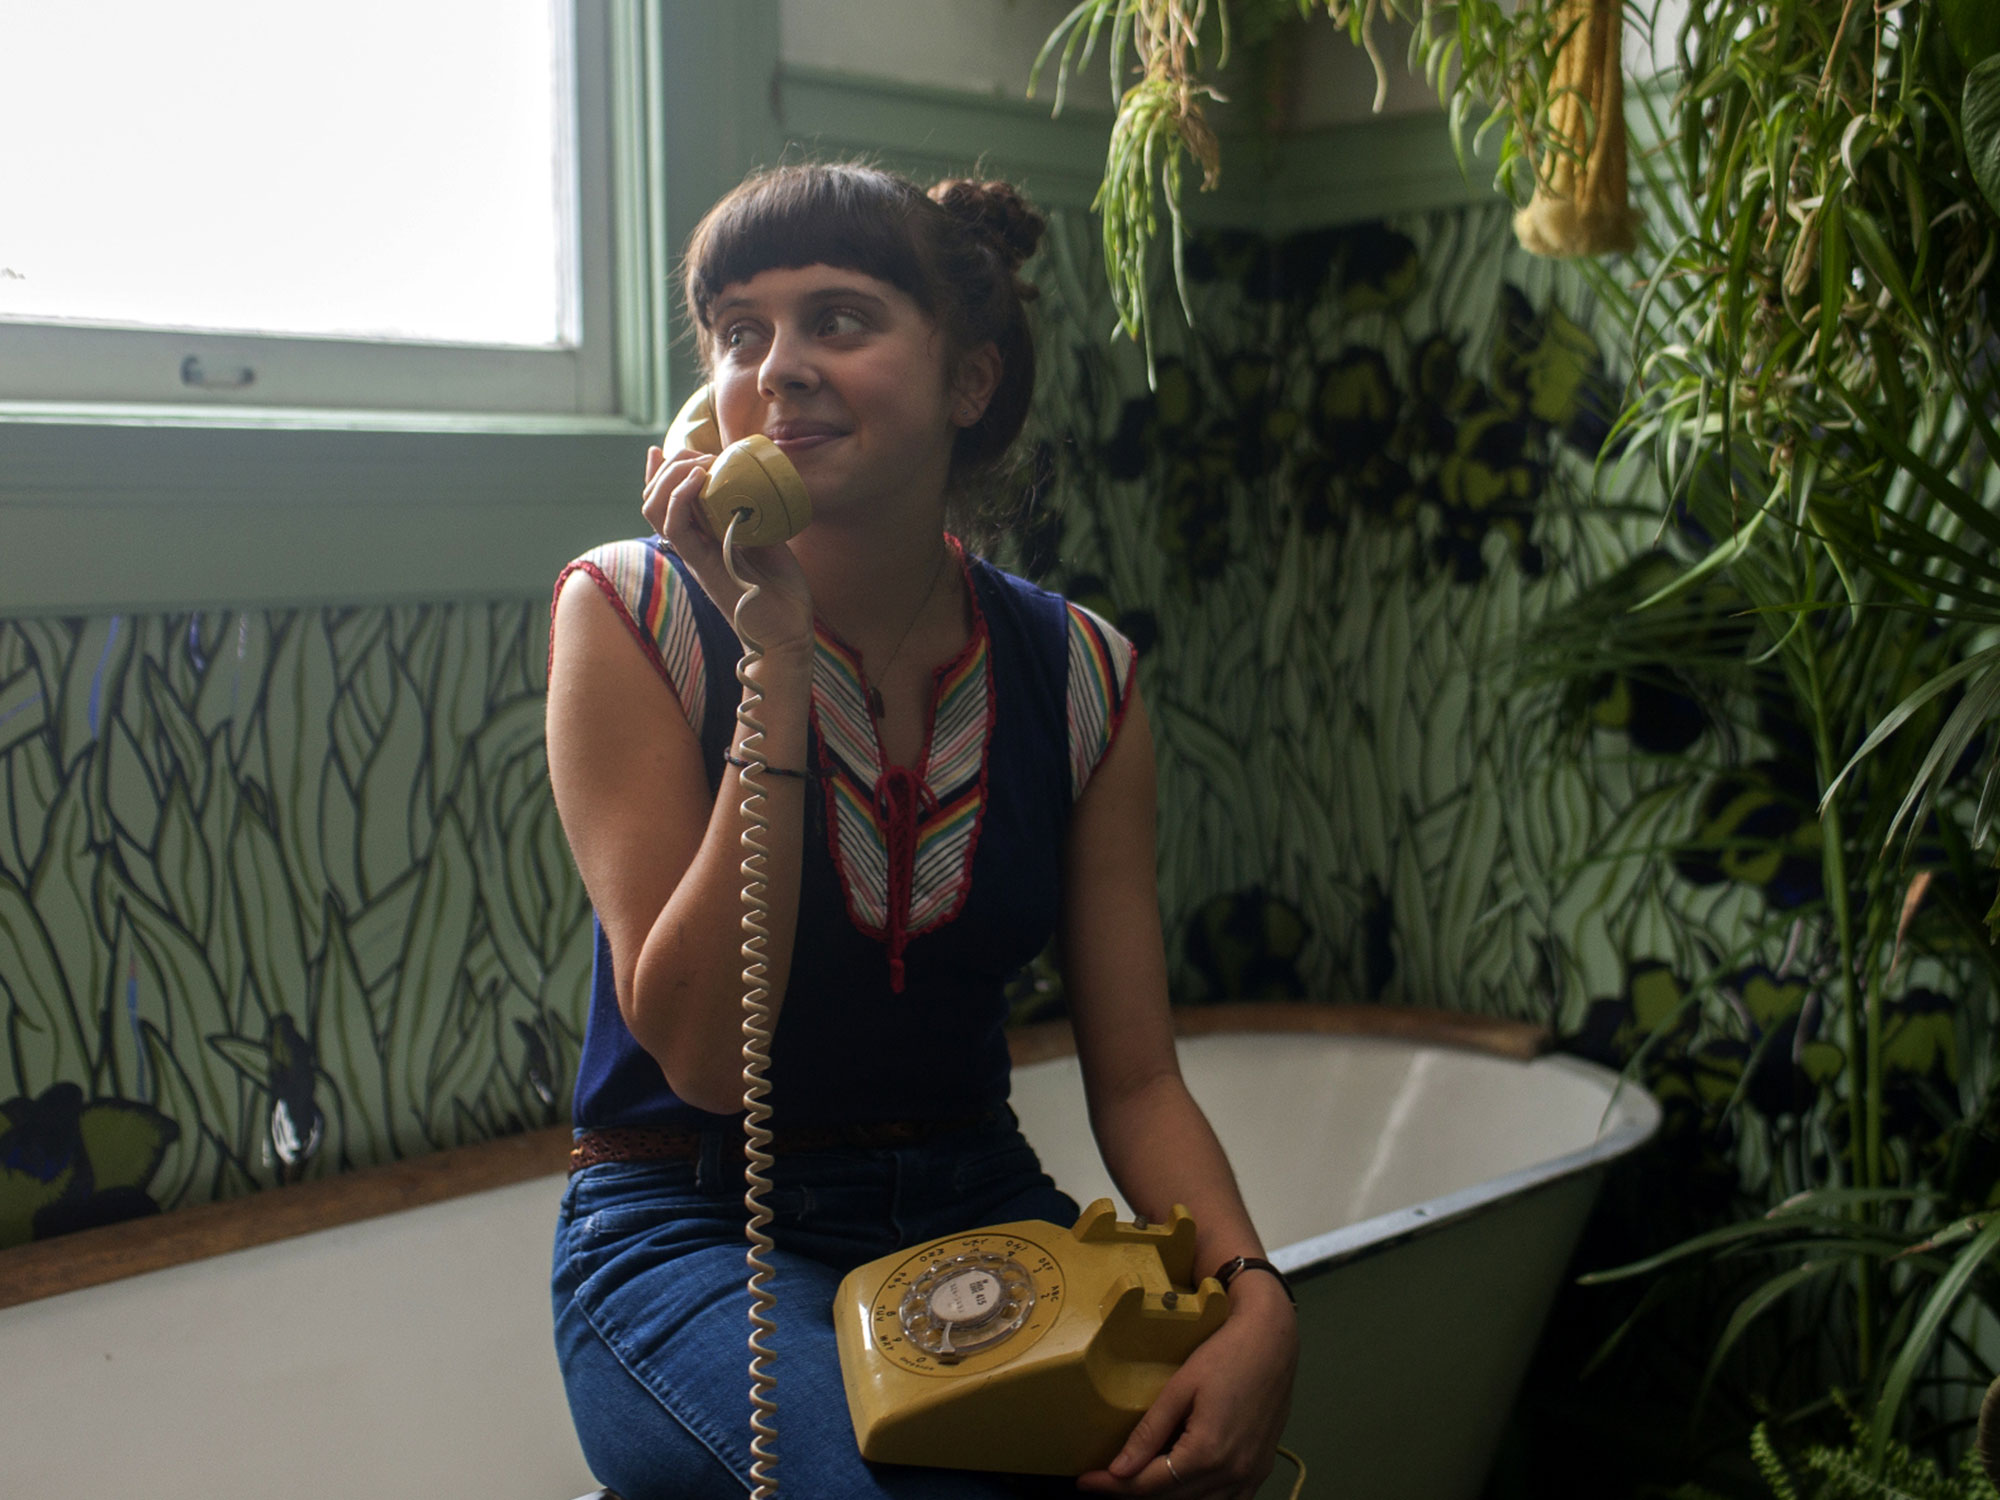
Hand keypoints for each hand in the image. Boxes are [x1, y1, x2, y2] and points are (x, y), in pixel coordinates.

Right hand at [642, 444, 812, 657]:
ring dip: (671, 476)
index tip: (671, 448)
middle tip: (701, 455)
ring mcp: (693, 555)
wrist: (789, 630)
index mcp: (701, 537)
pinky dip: (680, 497)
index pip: (664, 500)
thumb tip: (757, 480)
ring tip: (699, 463)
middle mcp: (690, 544)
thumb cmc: (781, 589)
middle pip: (653, 498)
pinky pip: (676, 528)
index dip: (658, 472)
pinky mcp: (701, 566)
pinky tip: (698, 479)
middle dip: (669, 465)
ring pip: (655, 508)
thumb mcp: (768, 537)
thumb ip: (754, 512)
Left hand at [1076, 1277, 1297, 1497]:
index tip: (1086, 1481)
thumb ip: (1149, 1432)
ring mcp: (1249, 1476)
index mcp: (1207, 1453)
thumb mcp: (1180, 1388)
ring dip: (1165, 1499)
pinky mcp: (1259, 1470)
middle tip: (1105, 1480)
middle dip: (1133, 1494)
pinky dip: (1198, 1498)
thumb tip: (1119, 1469)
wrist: (1272, 1340)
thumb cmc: (1229, 1354)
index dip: (1113, 1486)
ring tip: (1136, 1481)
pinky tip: (1180, 1483)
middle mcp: (1231, 1473)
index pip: (1148, 1485)